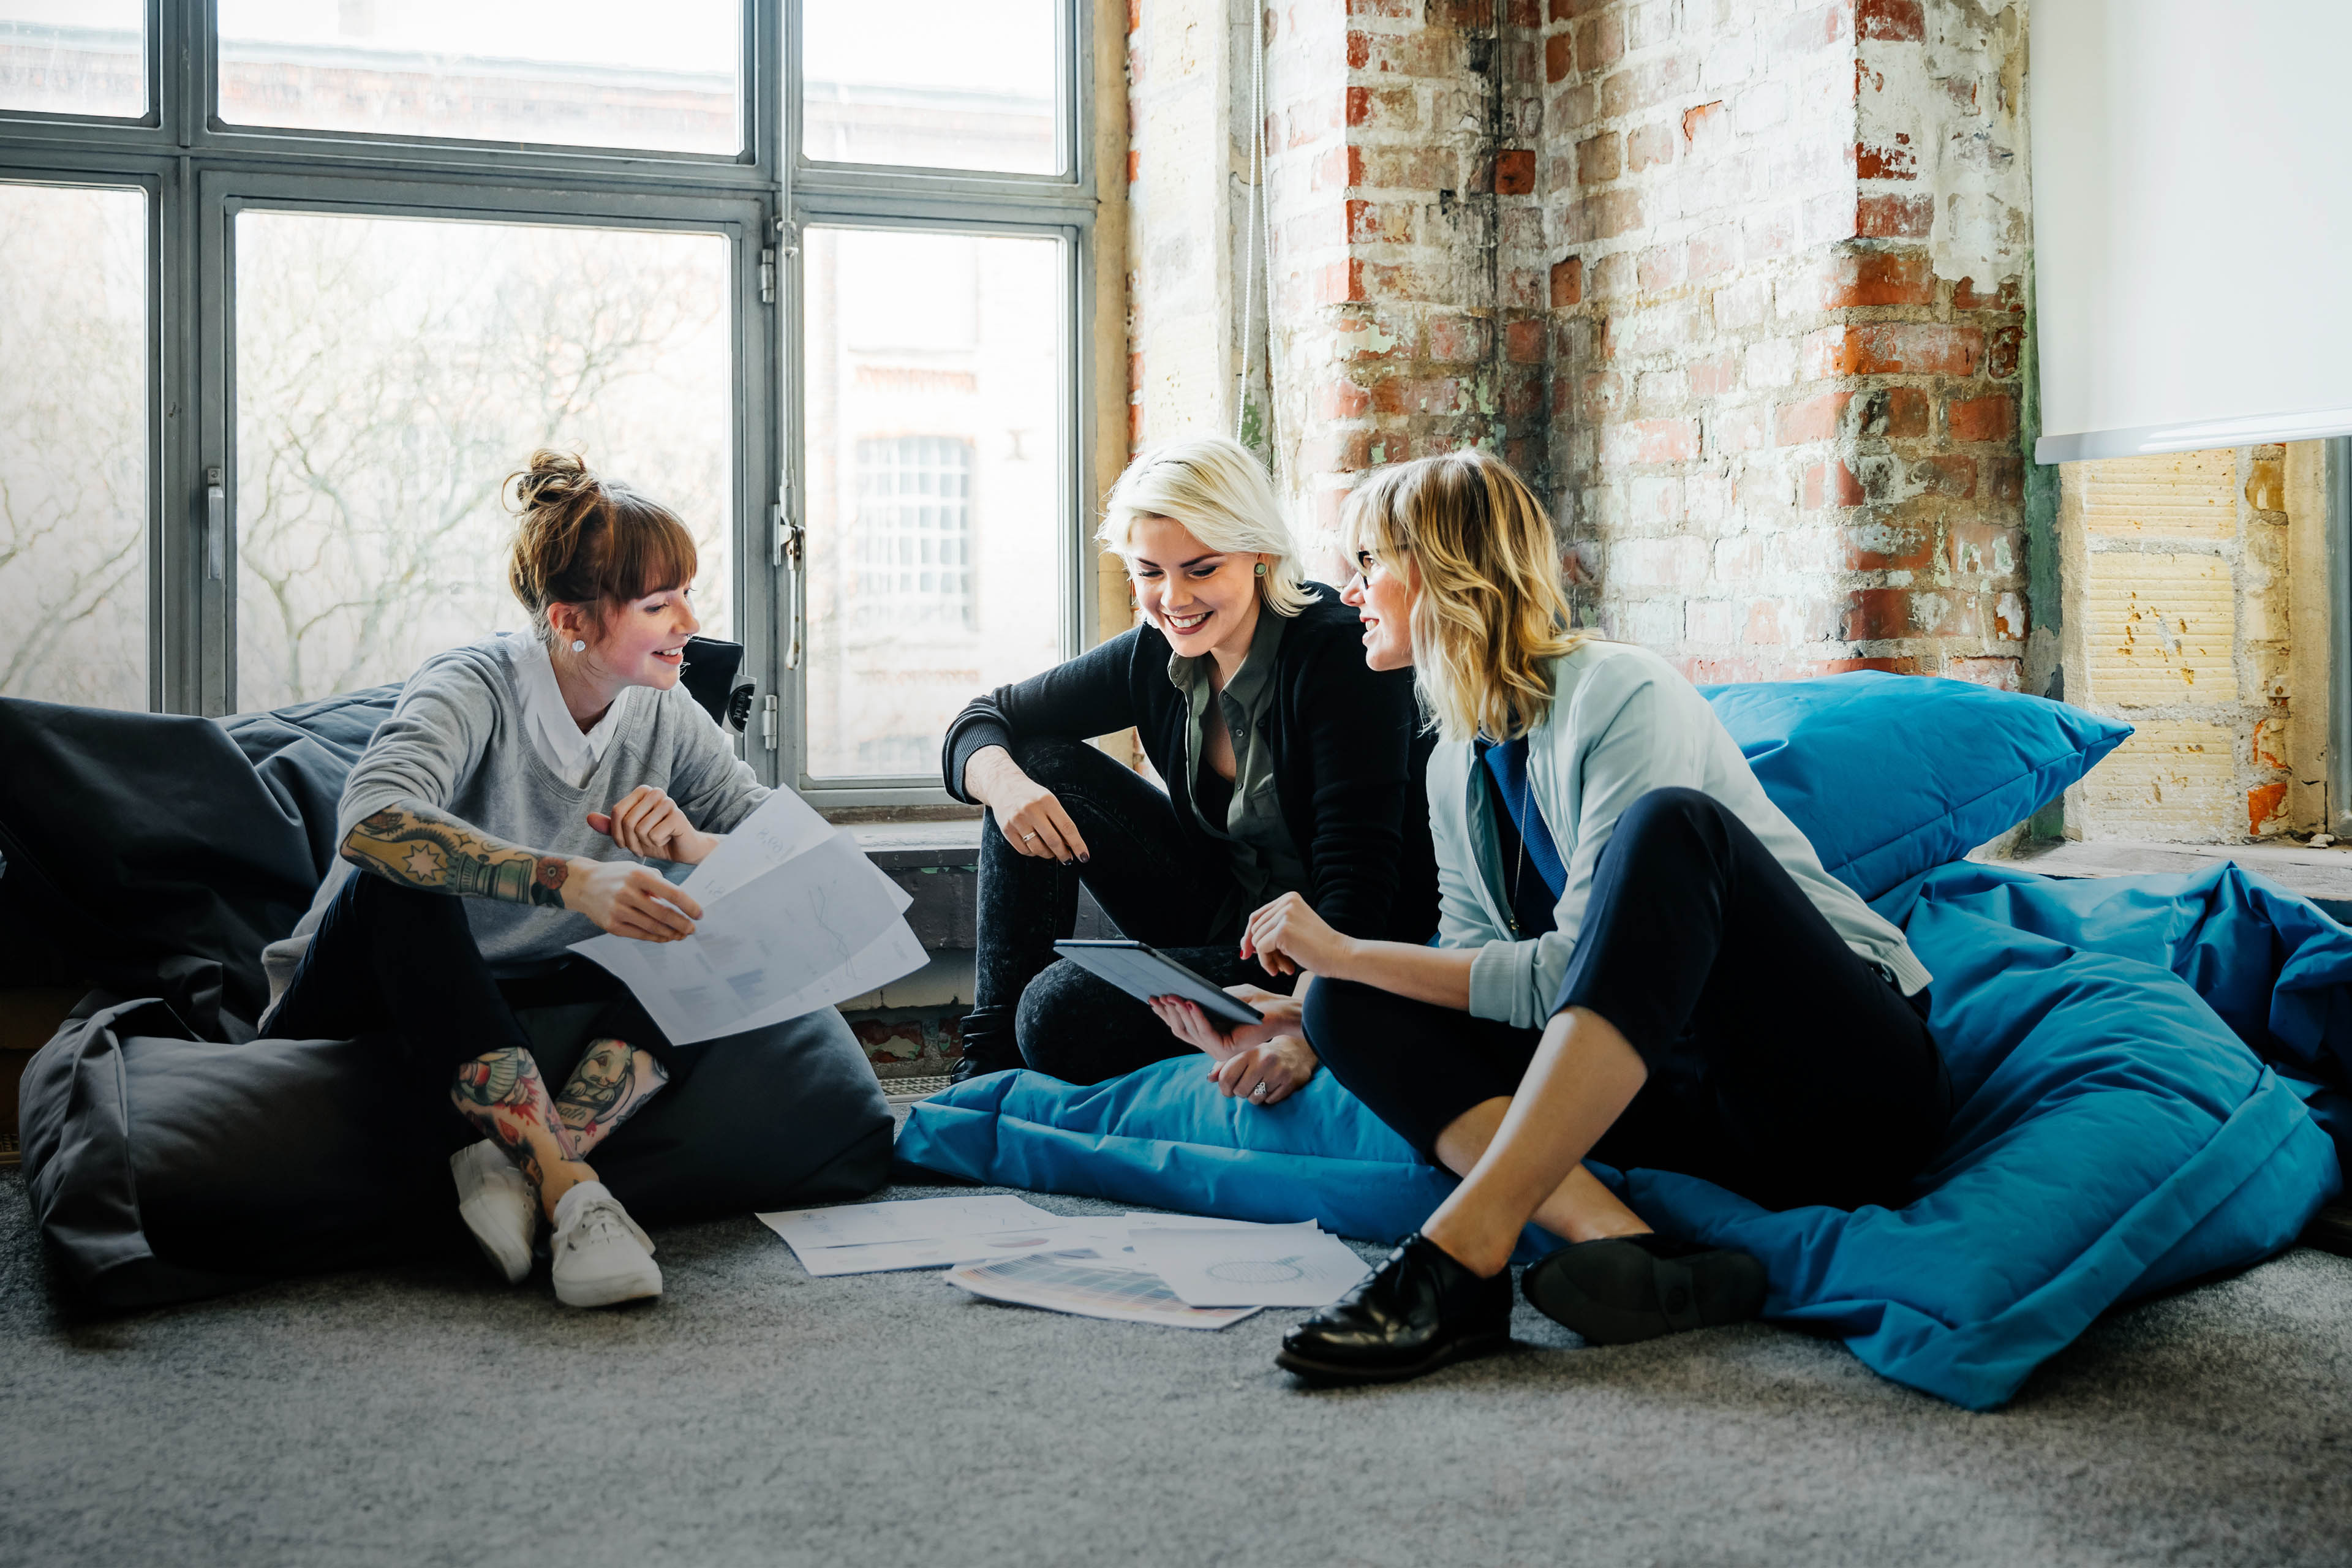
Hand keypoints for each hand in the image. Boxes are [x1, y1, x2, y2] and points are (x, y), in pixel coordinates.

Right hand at [559, 857, 702, 942]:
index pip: (671, 893)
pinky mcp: (611, 925)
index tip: (699, 914)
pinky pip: (639, 934)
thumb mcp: (636, 869)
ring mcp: (618, 910)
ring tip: (681, 934)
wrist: (582, 884)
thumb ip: (657, 881)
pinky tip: (665, 936)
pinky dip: (655, 937)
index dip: (689, 905)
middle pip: (663, 914)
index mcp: (638, 875)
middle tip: (692, 929)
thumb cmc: (616, 876)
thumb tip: (680, 900)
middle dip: (682, 924)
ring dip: (671, 933)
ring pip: (652, 927)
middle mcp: (627, 892)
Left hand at [587, 785, 716, 864]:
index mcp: (642, 791)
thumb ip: (611, 826)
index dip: (616, 833)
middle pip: (628, 821)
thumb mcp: (630, 835)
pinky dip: (658, 844)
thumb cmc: (656, 840)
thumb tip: (588, 818)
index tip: (624, 845)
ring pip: (640, 829)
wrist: (683, 850)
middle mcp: (655, 792)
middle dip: (631, 841)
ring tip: (655, 842)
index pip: (617, 811)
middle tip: (641, 847)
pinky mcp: (678, 816)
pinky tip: (667, 840)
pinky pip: (654, 835)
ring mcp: (668, 802)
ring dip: (645, 844)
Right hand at [968, 746, 1089, 863]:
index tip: (1084, 856)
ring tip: (1051, 852)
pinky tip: (1036, 847)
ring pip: (1038, 848)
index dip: (1077, 844)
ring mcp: (1017, 820)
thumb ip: (1059, 821)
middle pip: (1053, 840)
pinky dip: (1033, 853)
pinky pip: (1024, 850)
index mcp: (1047, 801)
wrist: (1004, 785)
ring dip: (1048, 854)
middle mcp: (1031, 810)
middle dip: (1063, 854)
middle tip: (1068, 859)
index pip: (1067, 827)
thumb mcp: (1049, 801)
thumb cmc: (1032, 795)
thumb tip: (1070, 845)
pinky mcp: (1006, 829)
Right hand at [1147, 985, 1300, 1059]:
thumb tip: (1181, 995)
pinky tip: (1190, 1002)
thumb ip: (1205, 999)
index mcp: (1209, 1034)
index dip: (1166, 1013)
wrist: (1281, 1011)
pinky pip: (1205, 1032)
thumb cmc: (1256, 1003)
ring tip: (1172, 995)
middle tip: (1157, 996)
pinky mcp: (1226, 1049)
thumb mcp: (1225, 997)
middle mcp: (1211, 1045)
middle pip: (1181, 1030)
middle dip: (1168, 1012)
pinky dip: (1196, 1016)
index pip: (1182, 1026)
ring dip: (1179, 1012)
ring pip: (1190, 1031)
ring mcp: (1217, 1050)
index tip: (1152, 998)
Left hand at [1207, 1035, 1317, 1105]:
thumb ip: (1224, 1066)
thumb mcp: (1244, 1055)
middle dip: (1241, 1093)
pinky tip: (1273, 1086)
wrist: (1295, 1052)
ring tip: (1261, 1085)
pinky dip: (1269, 1098)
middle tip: (1248, 1085)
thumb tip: (1210, 1078)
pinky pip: (1270, 1101)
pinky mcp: (1290, 1082)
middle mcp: (1264, 1060)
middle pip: (1240, 1091)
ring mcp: (1278, 1071)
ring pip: (1255, 1099)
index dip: (1224, 1088)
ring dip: (1255, 1097)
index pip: (1226, 1077)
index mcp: (1249, 1052)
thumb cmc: (1262, 1056)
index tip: (1228, 1089)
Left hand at [1240, 892, 1353, 979]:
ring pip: (1256, 940)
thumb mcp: (1294, 931)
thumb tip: (1244, 943)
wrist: (1340, 955)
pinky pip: (1261, 949)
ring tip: (1286, 966)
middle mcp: (1285, 903)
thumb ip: (1272, 931)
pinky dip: (1268, 963)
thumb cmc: (1320, 947)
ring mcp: (1284, 915)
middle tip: (1281, 964)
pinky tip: (1284, 969)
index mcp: (1289, 898)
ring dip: (1268, 958)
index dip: (1249, 936)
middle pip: (1255, 929)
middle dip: (1264, 950)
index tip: (1248, 953)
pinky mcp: (1282, 930)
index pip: (1257, 916)